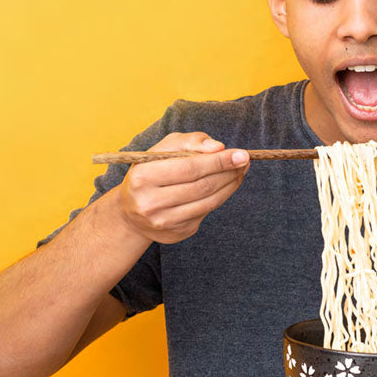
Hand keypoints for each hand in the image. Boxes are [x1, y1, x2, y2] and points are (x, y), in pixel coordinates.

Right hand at [116, 131, 249, 243]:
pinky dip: (220, 197)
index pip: (190, 168)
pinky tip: (225, 186)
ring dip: (230, 185)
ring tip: (240, 172)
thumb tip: (219, 147)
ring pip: (208, 202)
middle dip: (228, 172)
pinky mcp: (175, 233)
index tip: (242, 154)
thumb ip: (190, 142)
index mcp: (143, 177)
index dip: (219, 161)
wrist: (131, 211)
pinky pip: (205, 212)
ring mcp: (163, 221)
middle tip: (245, 161)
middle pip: (202, 186)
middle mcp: (150, 203)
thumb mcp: (163, 149)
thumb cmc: (151, 172)